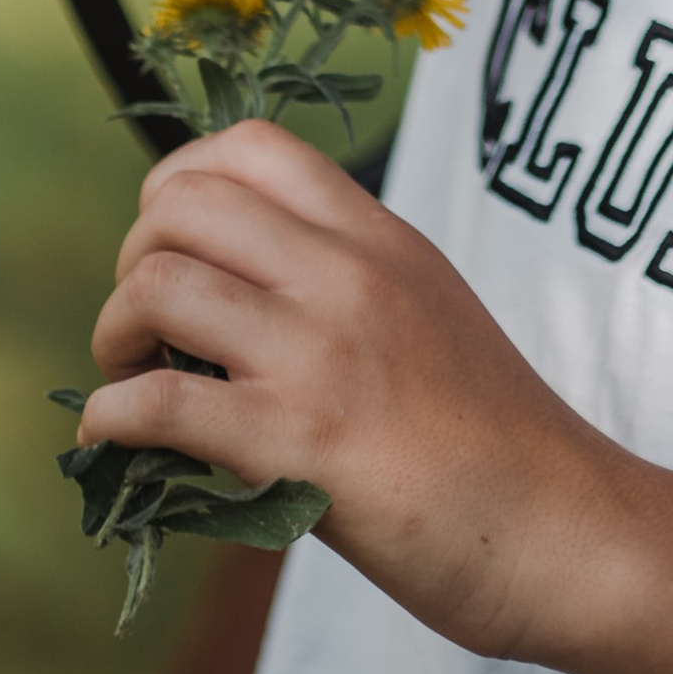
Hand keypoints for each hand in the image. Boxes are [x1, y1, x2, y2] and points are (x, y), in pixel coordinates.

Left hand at [79, 122, 640, 662]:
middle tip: (144, 326)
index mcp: (378, 235)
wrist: (560, 528)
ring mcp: (321, 353)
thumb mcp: (427, 308)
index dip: (179, 182)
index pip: (251, 144)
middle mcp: (346, 273)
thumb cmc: (494, 438)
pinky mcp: (300, 442)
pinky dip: (112, 420)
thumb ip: (342, 280)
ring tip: (131, 378)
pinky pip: (162, 404)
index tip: (170, 244)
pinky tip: (116, 439)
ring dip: (114, 335)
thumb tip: (235, 284)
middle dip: (132, 257)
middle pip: (183, 202)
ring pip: (159, 284)